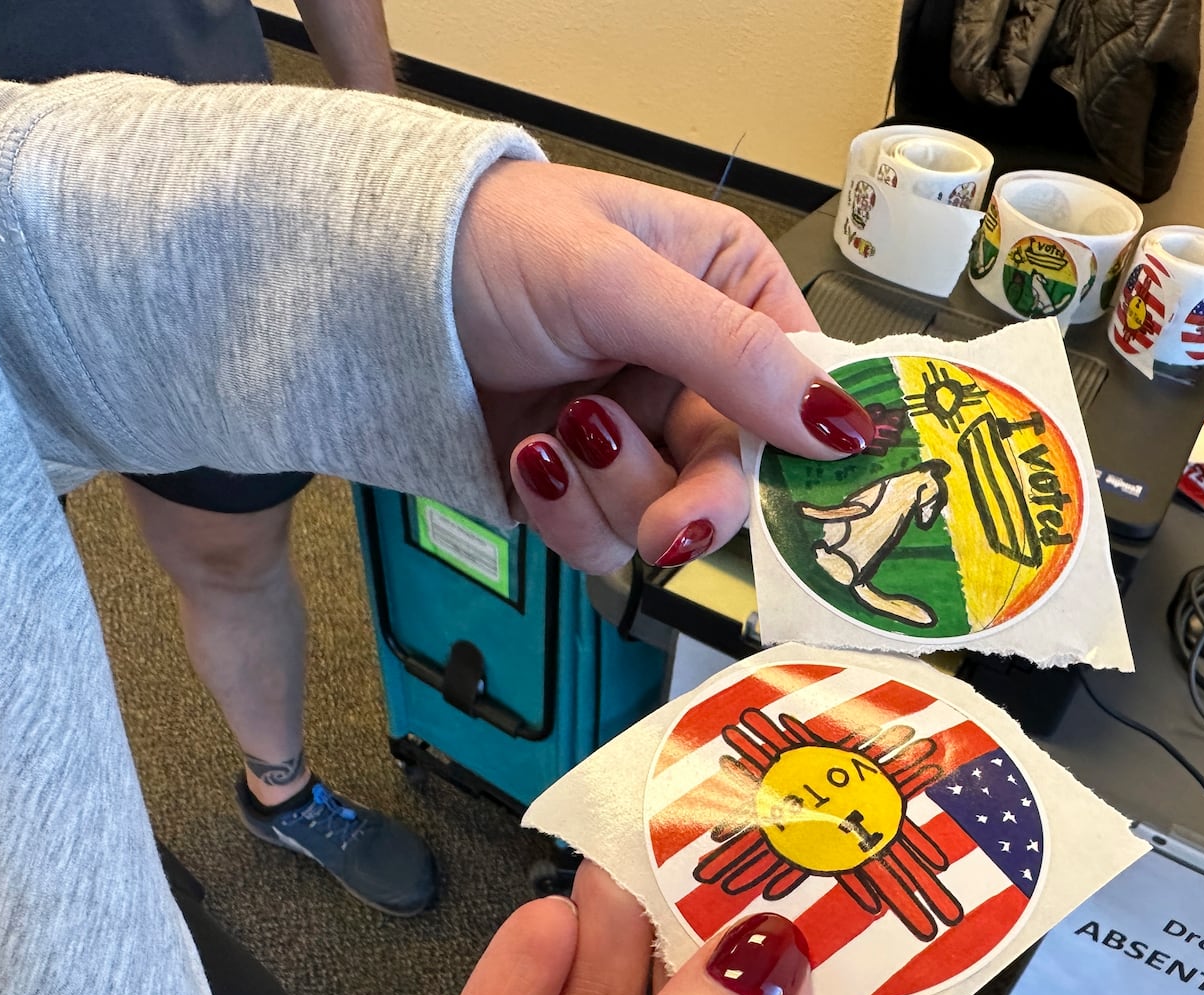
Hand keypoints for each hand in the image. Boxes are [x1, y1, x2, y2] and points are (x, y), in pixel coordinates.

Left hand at [450, 160, 872, 572]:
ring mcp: (633, 434)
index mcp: (728, 294)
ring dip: (610, 491)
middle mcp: (691, 370)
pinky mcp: (576, 486)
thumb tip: (845, 424)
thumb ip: (732, 352)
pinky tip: (526, 454)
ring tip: (555, 427)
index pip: (804, 387)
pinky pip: (599, 541)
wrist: (358, 284)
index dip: (807, 450)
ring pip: (668, 519)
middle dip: (691, 500)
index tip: (801, 500)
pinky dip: (562, 511)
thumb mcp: (617, 281)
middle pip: (740, 476)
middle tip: (665, 526)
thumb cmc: (488, 243)